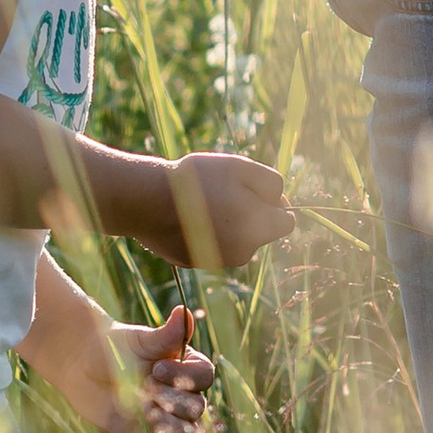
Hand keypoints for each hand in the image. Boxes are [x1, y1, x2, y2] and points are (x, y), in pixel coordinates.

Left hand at [55, 303, 213, 432]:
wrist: (82, 365)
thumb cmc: (113, 347)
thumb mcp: (139, 340)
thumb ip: (165, 334)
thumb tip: (184, 312)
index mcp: (186, 368)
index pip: (203, 376)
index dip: (185, 377)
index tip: (156, 369)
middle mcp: (182, 395)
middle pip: (197, 408)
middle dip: (174, 402)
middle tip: (146, 390)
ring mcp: (167, 421)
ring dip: (171, 428)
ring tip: (147, 415)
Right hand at [161, 150, 293, 272]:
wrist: (147, 202)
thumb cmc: (195, 181)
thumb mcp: (239, 168)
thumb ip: (270, 183)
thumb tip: (281, 201)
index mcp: (258, 228)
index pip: (286, 222)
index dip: (273, 203)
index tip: (250, 190)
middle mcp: (244, 252)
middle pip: (261, 232)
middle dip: (251, 214)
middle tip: (222, 193)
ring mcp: (221, 261)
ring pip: (239, 240)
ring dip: (230, 225)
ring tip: (203, 204)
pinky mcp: (200, 264)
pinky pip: (217, 247)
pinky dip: (210, 235)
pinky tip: (190, 218)